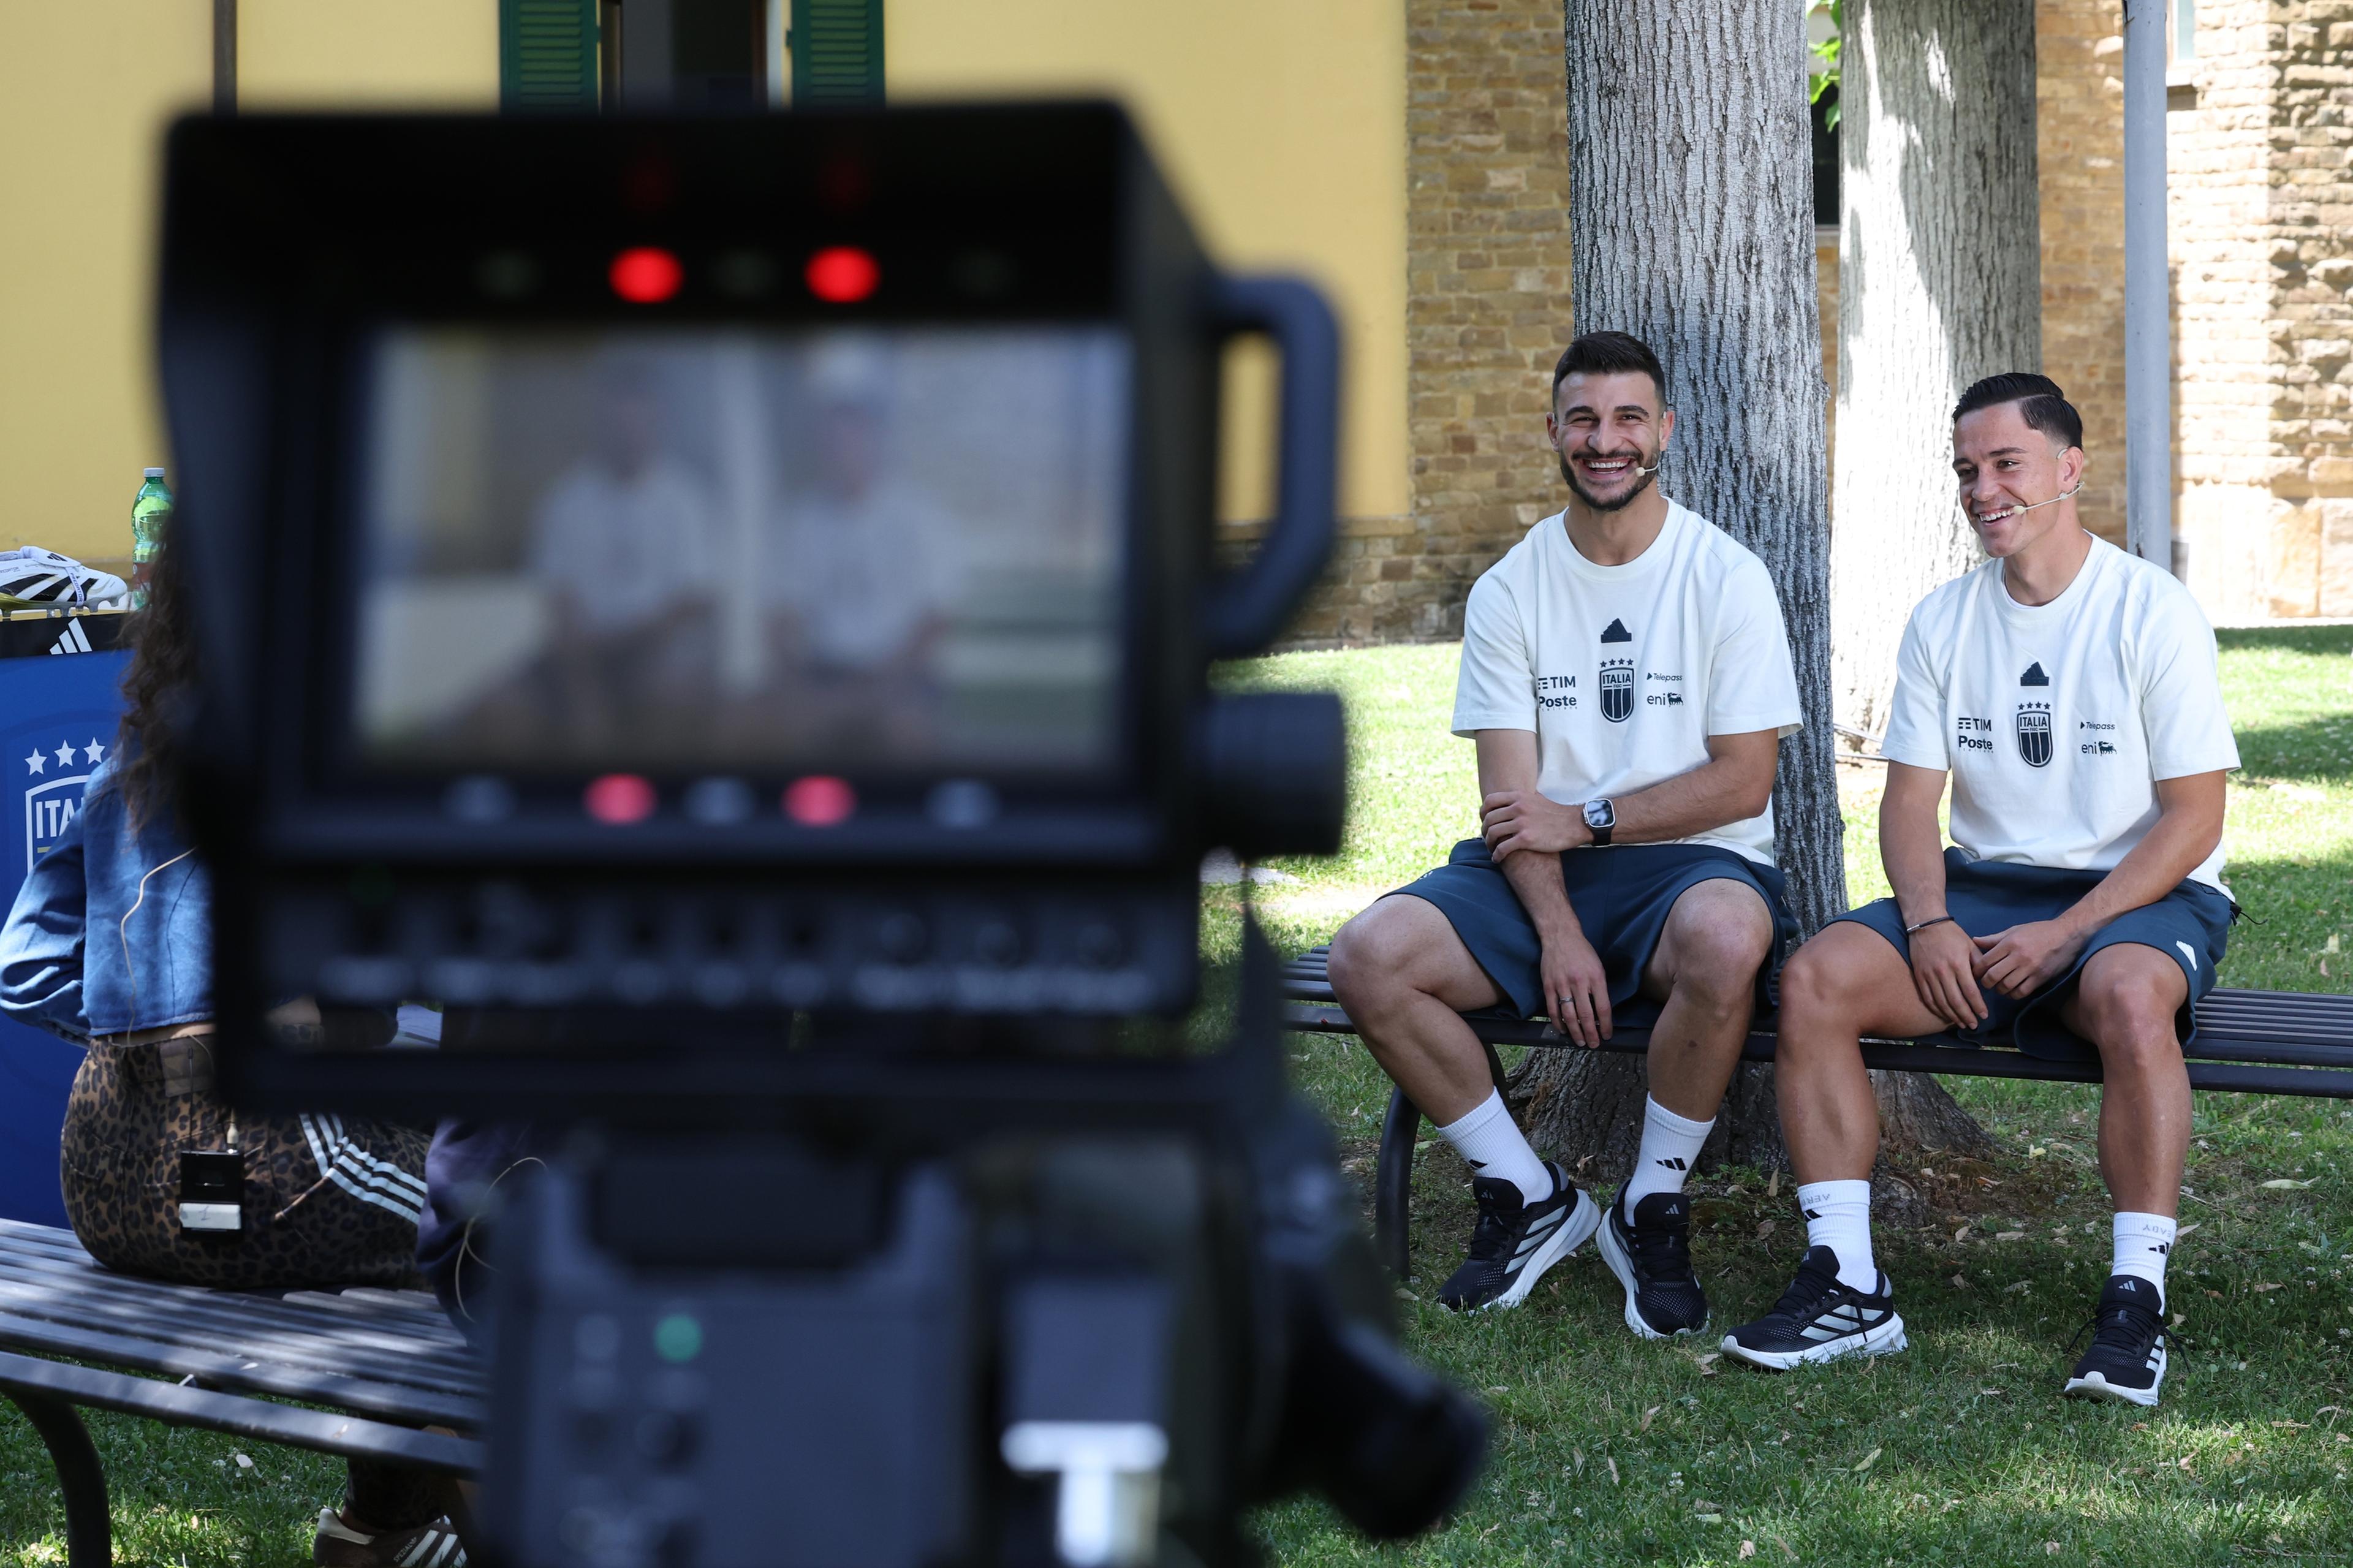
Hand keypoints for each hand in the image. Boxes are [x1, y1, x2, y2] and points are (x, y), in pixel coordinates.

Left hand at [1482, 790, 1590, 857]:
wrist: (1576, 824)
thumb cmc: (1556, 814)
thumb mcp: (1536, 799)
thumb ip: (1522, 800)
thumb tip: (1510, 803)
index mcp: (1519, 797)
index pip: (1490, 800)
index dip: (1483, 812)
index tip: (1484, 821)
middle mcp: (1518, 807)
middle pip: (1489, 819)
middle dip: (1484, 831)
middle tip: (1487, 839)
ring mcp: (1522, 823)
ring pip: (1493, 833)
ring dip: (1489, 844)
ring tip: (1491, 850)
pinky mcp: (1526, 839)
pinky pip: (1502, 848)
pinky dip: (1496, 855)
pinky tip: (1497, 859)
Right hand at [1540, 928, 1612, 1047]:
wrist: (1560, 936)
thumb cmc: (1583, 951)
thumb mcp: (1598, 967)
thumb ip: (1600, 988)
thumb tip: (1601, 1012)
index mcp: (1596, 978)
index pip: (1603, 1008)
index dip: (1605, 1025)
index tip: (1607, 1036)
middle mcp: (1579, 982)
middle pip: (1586, 1015)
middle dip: (1591, 1033)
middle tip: (1593, 1045)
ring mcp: (1562, 984)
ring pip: (1569, 1015)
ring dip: (1575, 1032)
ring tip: (1580, 1042)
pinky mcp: (1548, 985)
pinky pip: (1553, 1009)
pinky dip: (1557, 1022)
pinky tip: (1562, 1030)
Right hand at [1906, 919, 1987, 1030]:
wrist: (1926, 924)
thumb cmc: (1952, 935)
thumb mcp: (1971, 945)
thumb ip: (1979, 964)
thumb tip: (1985, 982)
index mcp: (1958, 964)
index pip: (1970, 991)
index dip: (1977, 1006)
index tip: (1984, 1015)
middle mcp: (1943, 972)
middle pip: (1955, 1001)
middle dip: (1966, 1015)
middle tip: (1974, 1025)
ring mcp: (1929, 975)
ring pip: (1941, 1002)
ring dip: (1952, 1016)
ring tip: (1962, 1024)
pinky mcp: (1919, 976)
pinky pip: (1928, 998)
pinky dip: (1936, 1009)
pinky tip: (1944, 1015)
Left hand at [1972, 920, 2088, 999]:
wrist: (2066, 934)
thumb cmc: (2038, 931)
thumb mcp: (2014, 930)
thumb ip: (1994, 938)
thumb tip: (1974, 941)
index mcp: (2009, 943)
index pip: (1985, 961)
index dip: (1977, 971)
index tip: (1976, 974)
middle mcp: (2018, 956)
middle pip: (1993, 976)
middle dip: (1985, 983)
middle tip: (1986, 983)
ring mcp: (2030, 968)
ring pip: (2006, 986)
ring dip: (1999, 990)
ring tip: (1999, 987)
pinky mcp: (2041, 977)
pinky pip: (2022, 992)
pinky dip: (2013, 994)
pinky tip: (2012, 991)